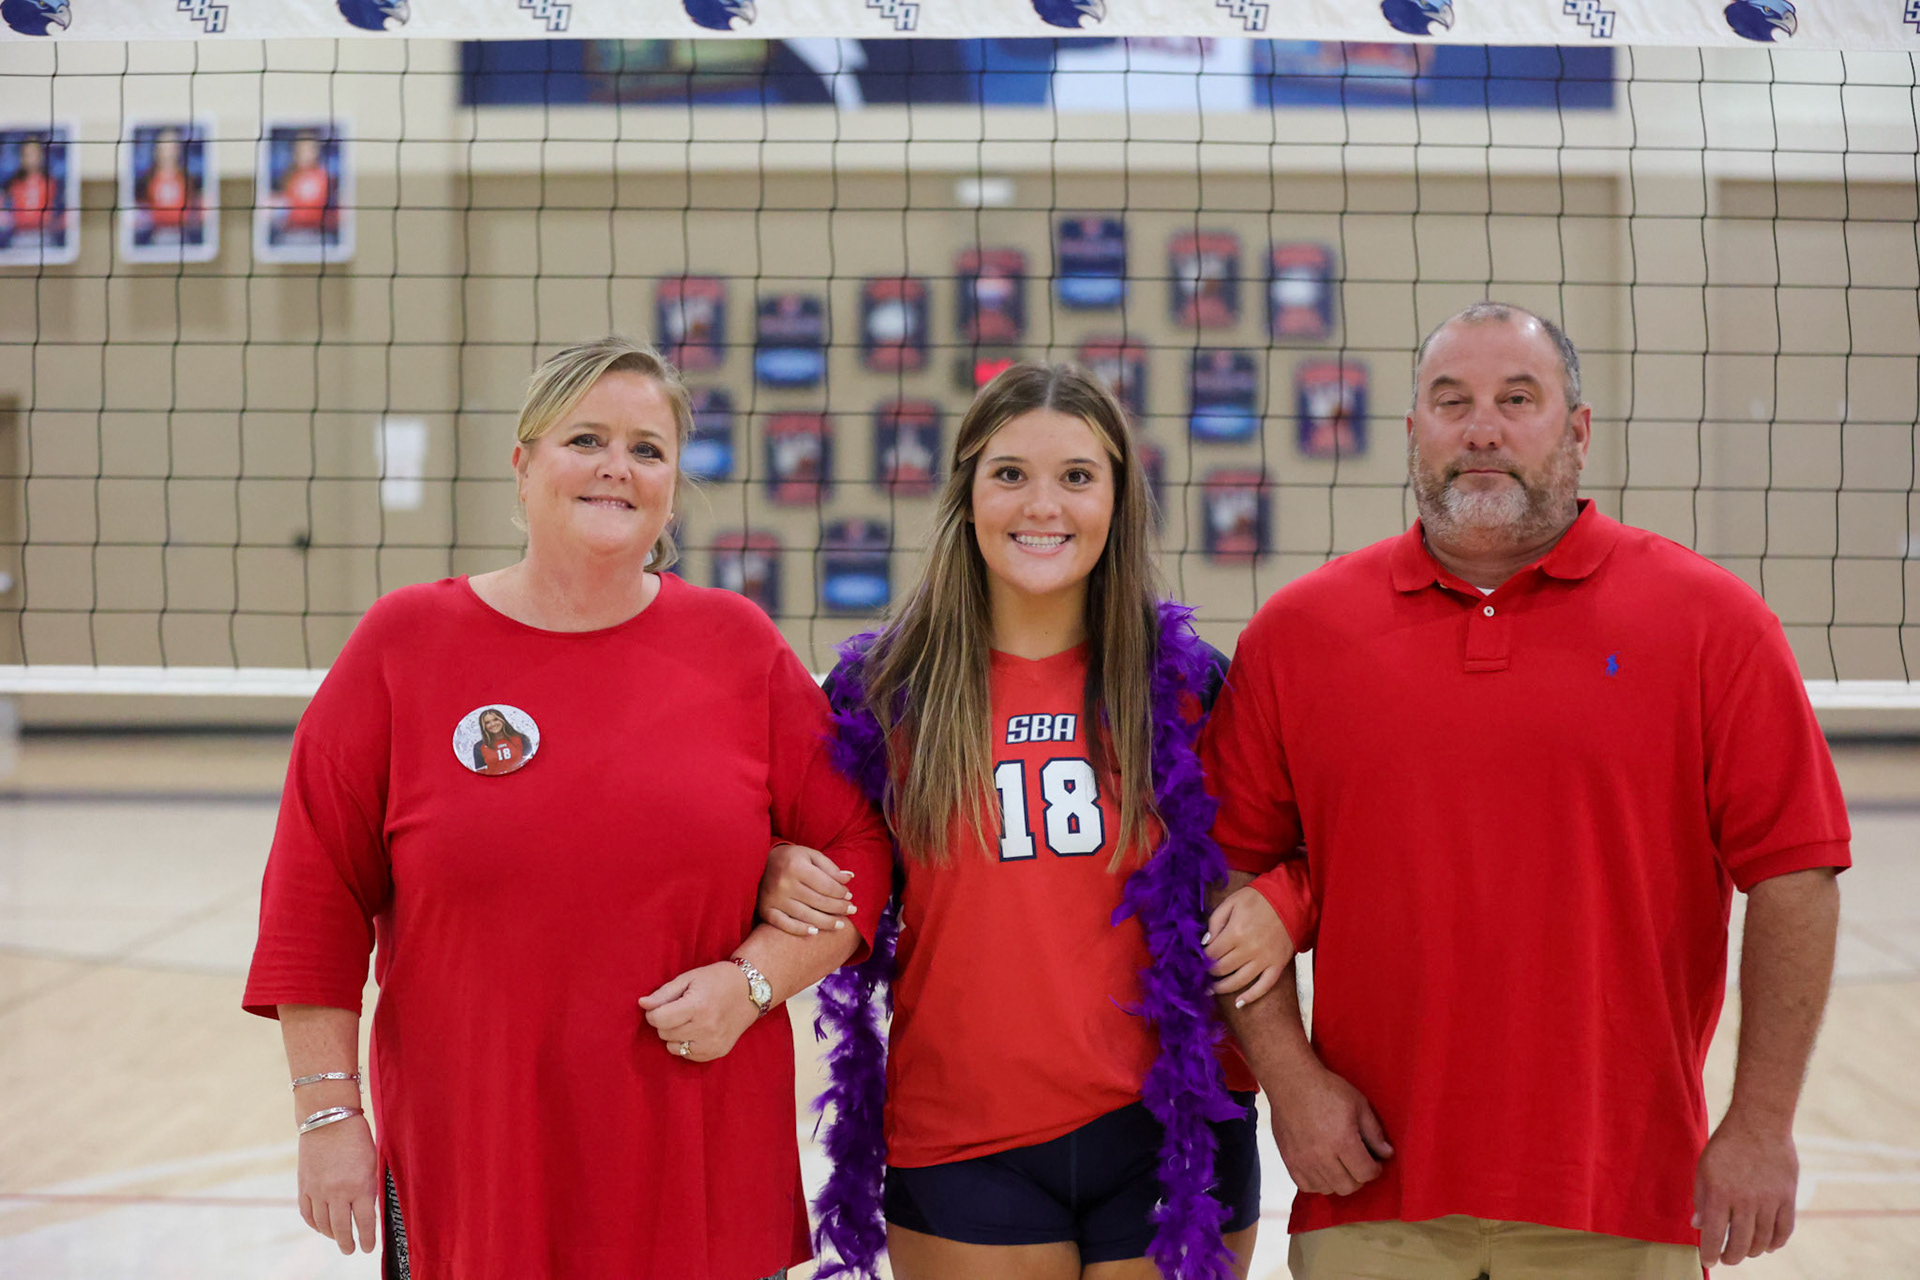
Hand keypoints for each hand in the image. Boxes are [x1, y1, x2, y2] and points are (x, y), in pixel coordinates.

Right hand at [297, 1114, 378, 1254]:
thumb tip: (367, 1209)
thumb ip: (368, 1187)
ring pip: (323, 1224)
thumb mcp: (372, 1162)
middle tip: (351, 1249)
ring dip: (331, 1235)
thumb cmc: (356, 1137)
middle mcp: (338, 1192)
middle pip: (342, 1229)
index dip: (368, 1239)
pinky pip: (307, 1214)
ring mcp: (318, 1191)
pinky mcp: (303, 1186)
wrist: (328, 1118)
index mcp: (360, 1186)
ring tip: (338, 1239)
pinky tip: (321, 1227)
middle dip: (347, 1243)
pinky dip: (314, 1224)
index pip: (365, 1222)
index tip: (368, 1248)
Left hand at [639, 962, 760, 1062]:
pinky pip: (687, 1055)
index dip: (653, 1013)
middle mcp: (706, 1028)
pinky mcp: (718, 1052)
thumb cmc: (717, 980)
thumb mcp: (689, 978)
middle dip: (664, 1022)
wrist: (751, 991)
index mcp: (698, 1006)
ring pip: (673, 1047)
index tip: (658, 1006)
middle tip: (678, 1010)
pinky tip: (697, 1030)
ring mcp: (713, 1043)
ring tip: (688, 1020)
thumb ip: (664, 993)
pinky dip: (686, 1044)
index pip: (659, 1019)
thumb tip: (642, 1004)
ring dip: (674, 1035)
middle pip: (664, 1034)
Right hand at [757, 842, 855, 936]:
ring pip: (806, 916)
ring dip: (826, 922)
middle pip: (819, 902)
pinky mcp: (766, 911)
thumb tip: (849, 878)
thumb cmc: (791, 859)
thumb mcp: (810, 855)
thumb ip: (830, 867)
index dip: (841, 892)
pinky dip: (800, 930)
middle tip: (851, 910)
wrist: (759, 863)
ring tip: (840, 924)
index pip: (826, 885)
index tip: (849, 896)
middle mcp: (784, 884)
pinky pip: (785, 925)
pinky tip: (815, 932)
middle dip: (838, 908)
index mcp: (797, 867)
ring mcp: (774, 899)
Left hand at [1205, 884, 1294, 1006]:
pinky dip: (1250, 997)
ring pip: (1238, 982)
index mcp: (1235, 932)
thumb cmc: (1258, 898)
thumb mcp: (1231, 902)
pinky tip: (1239, 1003)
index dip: (1202, 958)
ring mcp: (1265, 959)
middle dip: (1209, 973)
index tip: (1198, 960)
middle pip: (1222, 969)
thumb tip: (1205, 942)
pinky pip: (1264, 986)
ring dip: (1222, 988)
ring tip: (1211, 990)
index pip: (1211, 953)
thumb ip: (1215, 921)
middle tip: (1203, 973)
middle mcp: (1249, 949)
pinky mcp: (1278, 965)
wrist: (1291, 899)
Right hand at [1268, 1059, 1392, 1195]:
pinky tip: (1322, 1169)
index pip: (1366, 1173)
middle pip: (1348, 1187)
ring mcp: (1303, 1160)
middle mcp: (1322, 1156)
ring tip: (1340, 1166)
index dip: (1375, 1169)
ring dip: (1338, 1181)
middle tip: (1358, 1163)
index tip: (1374, 1162)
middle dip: (1359, 1177)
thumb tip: (1386, 1153)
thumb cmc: (1325, 1089)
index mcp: (1342, 1141)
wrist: (1291, 1081)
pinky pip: (1306, 1187)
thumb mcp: (1358, 1104)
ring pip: (1328, 1189)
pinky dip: (1317, 1183)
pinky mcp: (1289, 1160)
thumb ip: (1374, 1132)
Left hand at [1694, 1114, 1798, 1266]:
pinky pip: (1784, 1229)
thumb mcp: (1705, 1168)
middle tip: (1727, 1258)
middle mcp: (1746, 1200)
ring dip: (1753, 1251)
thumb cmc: (1726, 1145)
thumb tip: (1699, 1226)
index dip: (1710, 1254)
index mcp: (1720, 1193)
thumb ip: (1701, 1198)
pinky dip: (1777, 1242)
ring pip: (1764, 1240)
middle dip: (1731, 1256)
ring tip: (1745, 1251)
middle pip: (1741, 1244)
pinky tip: (1768, 1246)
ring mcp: (1769, 1200)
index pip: (1715, 1235)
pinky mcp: (1787, 1197)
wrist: (1759, 1122)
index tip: (1708, 1262)